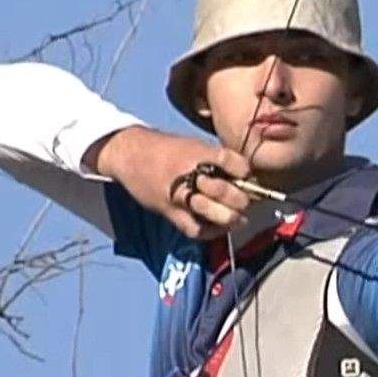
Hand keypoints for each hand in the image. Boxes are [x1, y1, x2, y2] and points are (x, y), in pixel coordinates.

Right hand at [89, 127, 252, 239]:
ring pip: (211, 212)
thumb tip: (243, 176)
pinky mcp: (169, 211)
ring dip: (230, 218)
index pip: (232, 162)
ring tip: (239, 219)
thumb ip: (216, 159)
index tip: (249, 178)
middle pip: (224, 191)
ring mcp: (178, 195)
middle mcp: (188, 174)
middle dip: (242, 200)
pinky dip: (210, 232)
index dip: (246, 172)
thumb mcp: (192, 144)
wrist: (128, 153)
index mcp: (197, 153)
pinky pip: (195, 229)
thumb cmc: (165, 148)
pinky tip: (218, 228)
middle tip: (249, 202)